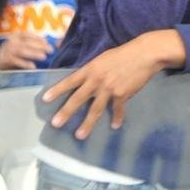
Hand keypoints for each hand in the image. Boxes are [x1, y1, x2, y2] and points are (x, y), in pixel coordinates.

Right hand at [0, 32, 53, 70]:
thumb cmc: (13, 50)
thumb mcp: (21, 44)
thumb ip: (32, 43)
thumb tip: (49, 44)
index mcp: (17, 36)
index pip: (29, 35)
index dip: (39, 38)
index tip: (47, 42)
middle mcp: (13, 42)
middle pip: (28, 42)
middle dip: (40, 46)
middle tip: (50, 50)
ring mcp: (9, 50)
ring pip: (23, 51)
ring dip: (34, 54)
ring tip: (44, 57)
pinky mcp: (7, 60)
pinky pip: (17, 61)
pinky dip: (25, 64)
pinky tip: (33, 66)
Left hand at [43, 31, 182, 139]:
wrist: (144, 54)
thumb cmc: (124, 54)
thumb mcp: (103, 58)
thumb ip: (93, 70)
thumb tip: (85, 79)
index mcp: (90, 70)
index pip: (70, 82)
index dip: (57, 90)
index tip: (45, 99)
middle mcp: (96, 81)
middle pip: (78, 99)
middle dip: (66, 112)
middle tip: (56, 124)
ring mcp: (109, 89)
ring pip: (95, 110)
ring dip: (87, 124)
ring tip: (79, 135)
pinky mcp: (122, 94)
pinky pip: (117, 109)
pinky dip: (117, 118)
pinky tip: (115, 126)